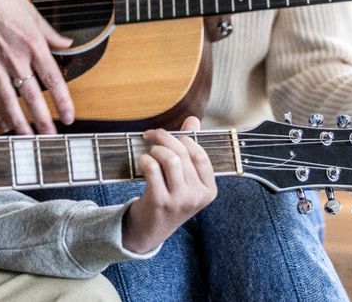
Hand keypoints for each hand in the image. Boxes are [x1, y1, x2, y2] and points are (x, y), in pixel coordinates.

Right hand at [0, 0, 73, 134]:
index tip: (69, 117)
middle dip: (42, 121)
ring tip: (29, 140)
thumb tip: (68, 45)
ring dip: (20, 124)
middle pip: (31, 96)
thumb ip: (51, 34)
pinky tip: (5, 125)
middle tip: (51, 138)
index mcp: (33, 43)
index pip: (53, 79)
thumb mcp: (33, 13)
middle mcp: (15, 58)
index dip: (63, 101)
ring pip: (9, 102)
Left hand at [122, 117, 217, 253]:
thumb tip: (193, 119)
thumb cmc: (169, 199)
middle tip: (151, 135)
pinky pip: (153, 169)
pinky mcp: (160, 201)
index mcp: (209, 190)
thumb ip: (190, 149)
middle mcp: (197, 196)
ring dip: (156, 149)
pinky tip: (142, 162)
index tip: (171, 135)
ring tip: (149, 153)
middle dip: (164, 138)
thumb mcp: (184, 179)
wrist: (149, 231)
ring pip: (170, 159)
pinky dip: (145, 160)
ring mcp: (179, 200)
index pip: (201, 155)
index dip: (185, 139)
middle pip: (183, 154)